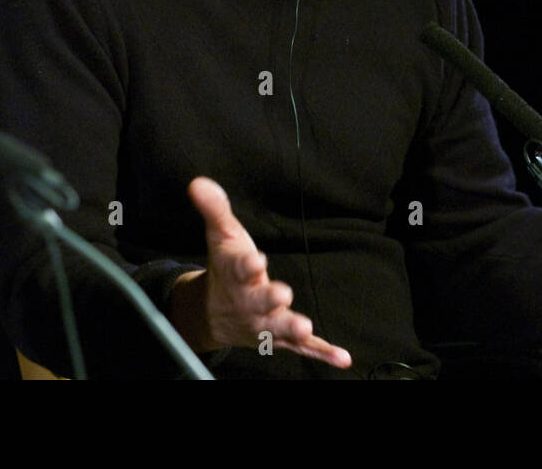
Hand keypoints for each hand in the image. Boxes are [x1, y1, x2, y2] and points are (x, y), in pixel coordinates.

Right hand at [168, 177, 351, 368]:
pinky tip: (342, 358)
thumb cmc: (225, 268)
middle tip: (282, 294)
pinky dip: (321, 352)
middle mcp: (250, 301)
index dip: (247, 264)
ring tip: (306, 329)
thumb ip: (215, 209)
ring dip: (292, 329)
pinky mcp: (280, 337)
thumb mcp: (221, 235)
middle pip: (259, 301)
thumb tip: (199, 182)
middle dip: (269, 298)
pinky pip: (302, 348)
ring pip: (278, 329)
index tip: (255, 260)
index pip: (240, 267)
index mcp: (237, 274)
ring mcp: (265, 322)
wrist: (212, 315)